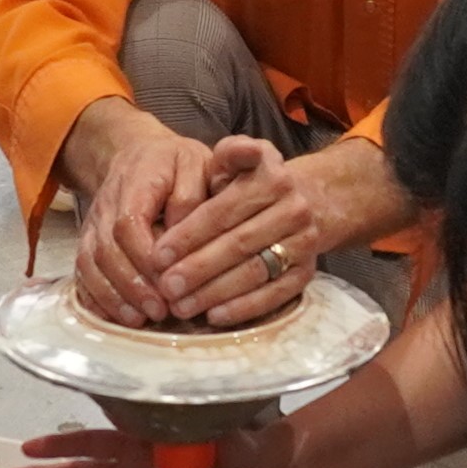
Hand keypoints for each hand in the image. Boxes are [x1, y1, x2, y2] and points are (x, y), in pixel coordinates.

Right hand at [67, 112, 262, 327]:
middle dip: (132, 285)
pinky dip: (96, 298)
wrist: (135, 154)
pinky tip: (117, 319)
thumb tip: (186, 236)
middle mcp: (107, 206)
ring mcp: (94, 226)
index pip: (129, 223)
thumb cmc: (174, 164)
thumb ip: (193, 196)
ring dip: (113, 296)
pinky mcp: (90, 243)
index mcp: (135, 182)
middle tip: (159, 311)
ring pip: (91, 264)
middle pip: (108, 250)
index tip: (169, 282)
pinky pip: (83, 273)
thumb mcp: (196, 164)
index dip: (144, 256)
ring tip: (139, 321)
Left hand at [148, 137, 349, 327]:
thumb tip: (228, 152)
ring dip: (215, 292)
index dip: (188, 235)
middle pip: (238, 244)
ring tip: (181, 306)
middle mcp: (294, 209)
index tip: (157, 255)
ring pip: (255, 272)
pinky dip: (243, 308)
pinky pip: (275, 296)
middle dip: (197, 268)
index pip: (223, 211)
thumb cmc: (253, 184)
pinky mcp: (308, 273)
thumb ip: (227, 153)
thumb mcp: (240, 159)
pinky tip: (213, 316)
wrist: (309, 202)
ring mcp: (305, 243)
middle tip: (165, 287)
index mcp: (273, 178)